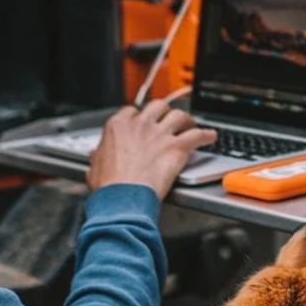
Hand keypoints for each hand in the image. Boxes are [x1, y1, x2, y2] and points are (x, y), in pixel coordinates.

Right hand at [86, 100, 215, 199]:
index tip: (144, 123)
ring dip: (187, 119)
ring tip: (191, 124)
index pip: (133, 111)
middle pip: (159, 106)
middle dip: (165, 111)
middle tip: (169, 119)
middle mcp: (141, 125)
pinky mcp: (176, 147)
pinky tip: (211, 136)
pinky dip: (207, 135)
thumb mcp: (94, 167)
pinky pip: (197, 135)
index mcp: (119, 126)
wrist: (123, 199)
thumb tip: (97, 155)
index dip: (141, 117)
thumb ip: (98, 156)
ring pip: (179, 115)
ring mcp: (160, 134)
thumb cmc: (109, 187)